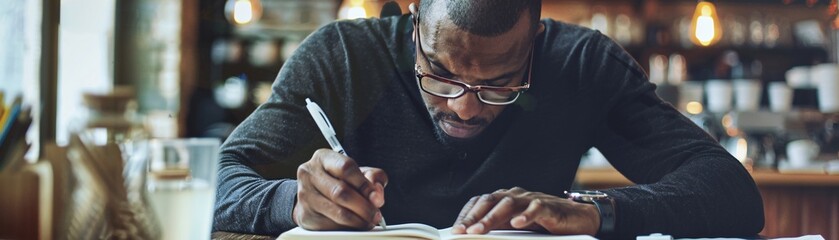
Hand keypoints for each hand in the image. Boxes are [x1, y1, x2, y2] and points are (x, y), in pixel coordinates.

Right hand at [293, 149, 387, 229]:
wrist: (313, 195)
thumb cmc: (339, 180)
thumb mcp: (358, 172)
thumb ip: (373, 178)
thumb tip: (377, 195)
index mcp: (323, 158)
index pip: (346, 168)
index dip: (364, 184)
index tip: (376, 197)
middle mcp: (309, 174)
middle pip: (341, 192)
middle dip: (364, 207)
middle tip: (376, 214)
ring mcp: (305, 195)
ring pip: (337, 212)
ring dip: (358, 220)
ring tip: (369, 221)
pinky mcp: (306, 215)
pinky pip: (331, 226)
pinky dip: (348, 228)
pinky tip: (354, 225)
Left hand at [452, 187, 599, 235]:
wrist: (576, 218)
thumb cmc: (543, 222)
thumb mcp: (515, 225)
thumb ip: (498, 227)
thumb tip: (473, 235)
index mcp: (505, 198)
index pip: (480, 202)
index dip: (466, 214)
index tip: (455, 229)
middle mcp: (516, 195)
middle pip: (490, 202)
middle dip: (474, 217)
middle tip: (461, 231)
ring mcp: (531, 199)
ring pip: (508, 204)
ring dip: (492, 218)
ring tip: (479, 231)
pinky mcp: (549, 207)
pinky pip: (536, 208)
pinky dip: (525, 215)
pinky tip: (516, 223)